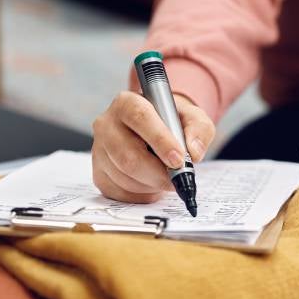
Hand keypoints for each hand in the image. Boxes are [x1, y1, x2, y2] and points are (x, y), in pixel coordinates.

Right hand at [91, 91, 213, 202]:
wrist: (156, 132)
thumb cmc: (172, 123)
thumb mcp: (193, 117)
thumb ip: (199, 129)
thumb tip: (193, 152)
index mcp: (127, 103)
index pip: (140, 118)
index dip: (160, 140)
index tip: (178, 160)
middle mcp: (107, 124)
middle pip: (128, 155)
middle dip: (157, 174)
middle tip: (177, 180)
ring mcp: (99, 150)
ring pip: (124, 176)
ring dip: (151, 185)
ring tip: (165, 178)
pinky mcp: (99, 173)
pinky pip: (119, 192)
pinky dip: (142, 195)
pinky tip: (152, 184)